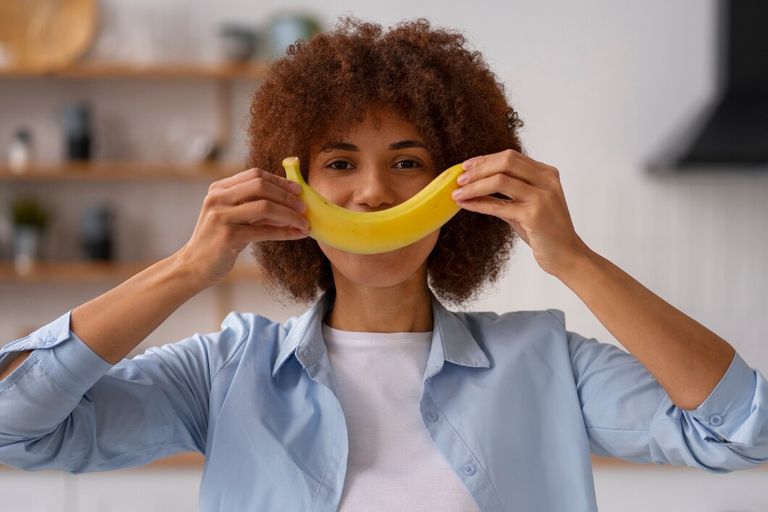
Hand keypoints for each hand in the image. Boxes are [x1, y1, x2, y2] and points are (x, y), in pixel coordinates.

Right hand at [176, 167, 309, 286]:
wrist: (194, 266)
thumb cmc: (218, 240)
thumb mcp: (233, 216)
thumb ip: (254, 205)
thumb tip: (291, 201)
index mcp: (219, 189)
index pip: (255, 175)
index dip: (280, 181)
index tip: (298, 189)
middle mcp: (218, 198)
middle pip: (260, 186)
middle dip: (286, 196)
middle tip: (304, 207)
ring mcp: (221, 217)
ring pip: (265, 207)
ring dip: (290, 215)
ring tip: (304, 223)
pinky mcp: (227, 237)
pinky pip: (264, 231)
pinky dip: (285, 232)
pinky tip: (297, 234)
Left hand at [451, 149, 589, 276]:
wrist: (567, 255)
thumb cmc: (545, 231)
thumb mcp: (528, 204)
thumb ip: (510, 191)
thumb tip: (477, 183)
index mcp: (547, 174)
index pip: (511, 157)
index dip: (485, 159)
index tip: (466, 166)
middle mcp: (546, 181)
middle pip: (505, 162)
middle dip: (478, 169)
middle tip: (458, 179)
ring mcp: (542, 197)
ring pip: (500, 181)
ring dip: (474, 186)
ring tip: (457, 193)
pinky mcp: (534, 215)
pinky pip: (498, 205)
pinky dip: (478, 203)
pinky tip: (465, 204)